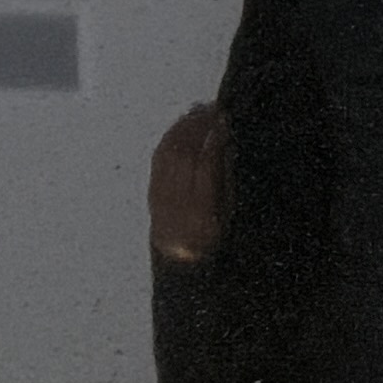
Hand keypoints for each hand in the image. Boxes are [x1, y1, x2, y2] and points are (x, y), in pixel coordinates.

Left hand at [148, 105, 225, 266]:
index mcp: (202, 216)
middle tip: (214, 109)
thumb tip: (227, 144)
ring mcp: (160, 204)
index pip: (205, 167)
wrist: (185, 273)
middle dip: (198, 127)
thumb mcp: (231, 218)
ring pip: (167, 157)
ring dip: (183, 129)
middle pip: (182, 157)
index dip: (214, 139)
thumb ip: (228, 182)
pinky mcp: (151, 199)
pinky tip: (180, 129)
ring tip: (199, 112)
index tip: (226, 118)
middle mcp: (175, 209)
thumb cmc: (217, 248)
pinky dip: (169, 140)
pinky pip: (157, 163)